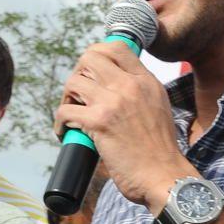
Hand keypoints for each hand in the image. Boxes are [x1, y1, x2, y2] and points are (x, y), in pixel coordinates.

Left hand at [53, 39, 187, 211]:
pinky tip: (64, 131)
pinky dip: (59, 122)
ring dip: (66, 97)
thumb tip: (113, 88)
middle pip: (89, 58)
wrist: (164, 176)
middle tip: (78, 95)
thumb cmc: (159, 151)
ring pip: (73, 82)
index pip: (116, 47)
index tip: (90, 73)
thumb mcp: (158, 108)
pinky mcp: (99, 122)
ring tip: (71, 113)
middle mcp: (130, 85)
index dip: (96, 55)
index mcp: (146, 81)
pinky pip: (65, 110)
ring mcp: (114, 102)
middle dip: (78, 74)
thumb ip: (139, 93)